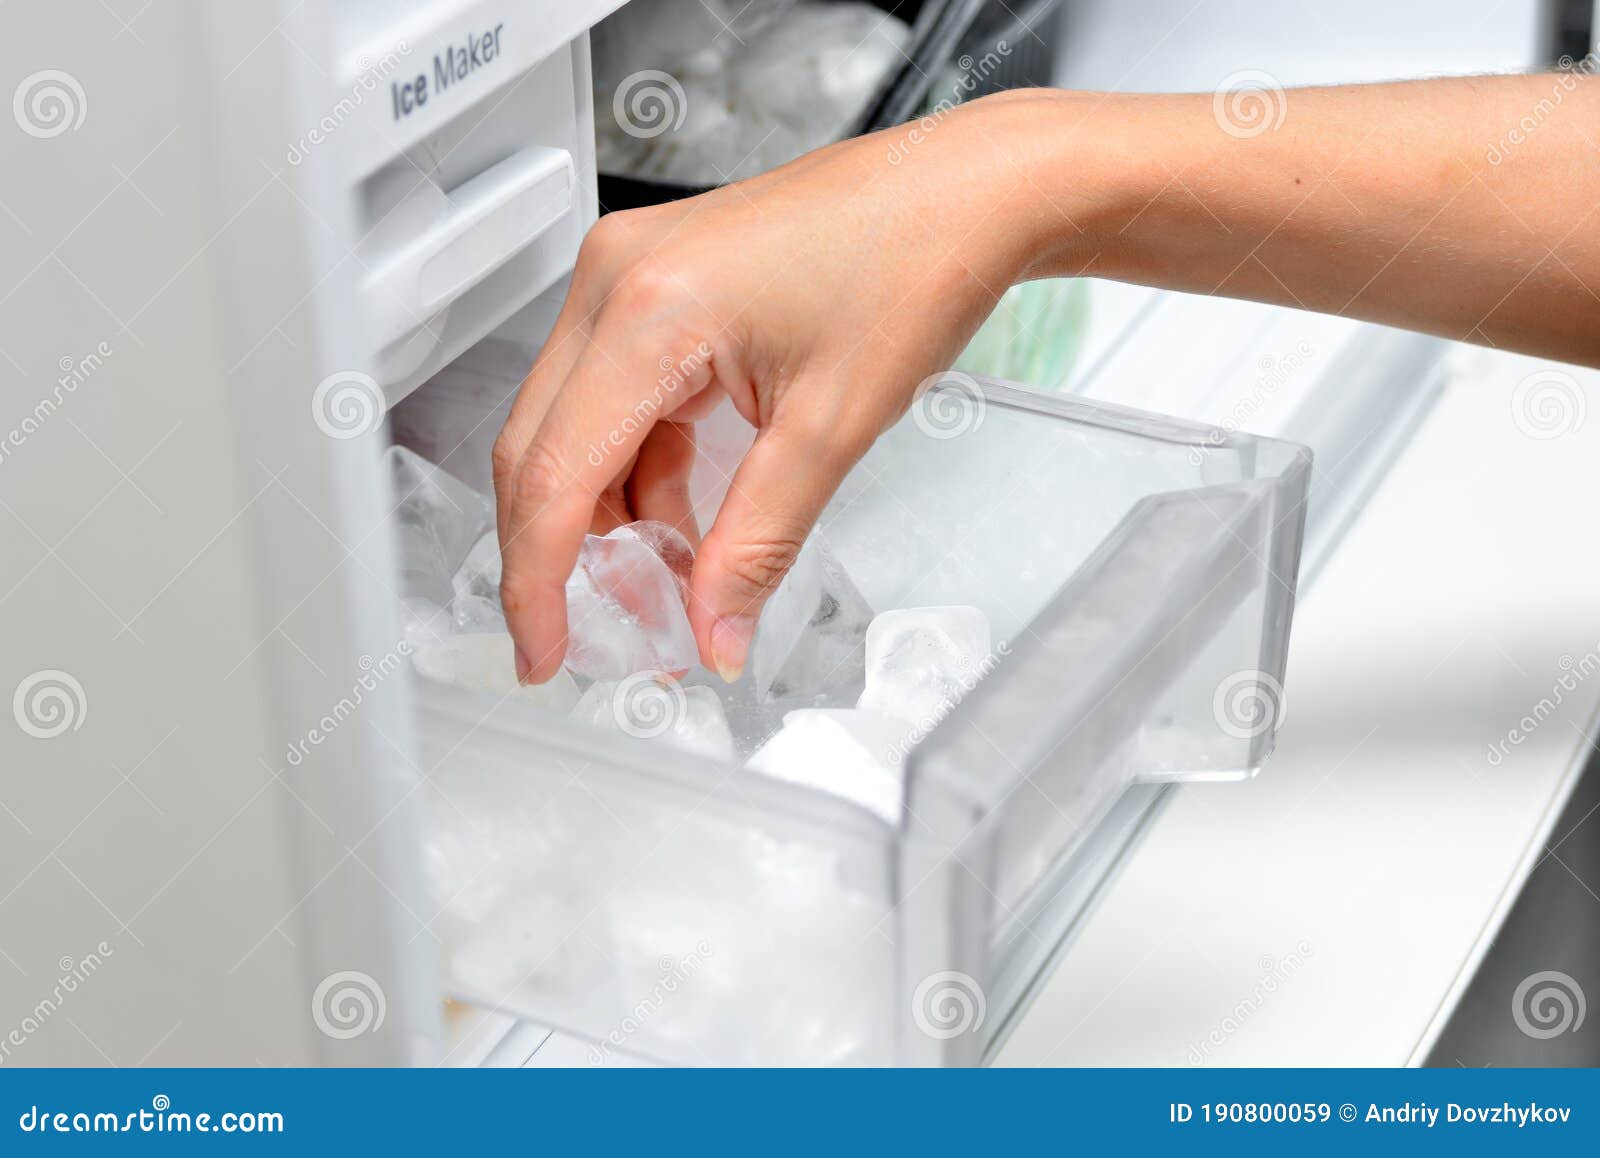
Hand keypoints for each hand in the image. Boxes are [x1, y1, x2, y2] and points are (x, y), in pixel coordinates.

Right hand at [493, 93, 1054, 682]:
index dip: (538, 582)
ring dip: (613, 516)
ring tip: (673, 585)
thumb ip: (757, 544)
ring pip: (575, 430)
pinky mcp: (654, 284)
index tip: (547, 656)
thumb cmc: (914, 263)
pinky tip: (686, 521)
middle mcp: (614, 280)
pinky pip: (616, 398)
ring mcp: (628, 275)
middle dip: (566, 557)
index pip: (553, 474)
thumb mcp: (831, 426)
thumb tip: (714, 631)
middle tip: (603, 639)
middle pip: (540, 450)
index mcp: (646, 309)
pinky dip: (643, 469)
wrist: (963, 190)